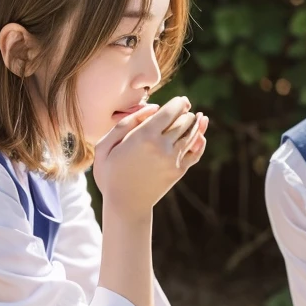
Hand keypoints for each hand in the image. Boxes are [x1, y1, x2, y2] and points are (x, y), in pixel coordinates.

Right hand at [93, 96, 207, 220]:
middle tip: (187, 107)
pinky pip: (196, 152)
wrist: (125, 206)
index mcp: (144, 136)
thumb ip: (126, 123)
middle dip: (186, 112)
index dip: (179, 102)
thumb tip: (152, 108)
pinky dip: (200, 141)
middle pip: (184, 121)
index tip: (181, 100)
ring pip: (192, 134)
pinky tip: (200, 136)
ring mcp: (174, 159)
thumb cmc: (111, 174)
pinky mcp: (179, 171)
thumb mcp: (105, 146)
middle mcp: (163, 146)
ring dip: (196, 124)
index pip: (171, 110)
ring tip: (198, 117)